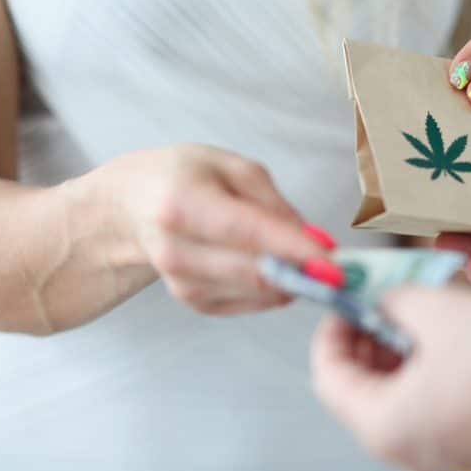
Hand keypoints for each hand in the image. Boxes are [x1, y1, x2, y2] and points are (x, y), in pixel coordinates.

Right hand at [98, 144, 340, 315]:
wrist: (128, 208)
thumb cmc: (184, 177)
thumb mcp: (231, 168)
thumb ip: (274, 204)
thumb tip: (315, 241)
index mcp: (182, 203)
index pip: (247, 232)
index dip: (295, 249)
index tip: (334, 261)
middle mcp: (175, 248)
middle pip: (253, 271)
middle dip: (304, 271)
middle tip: (341, 266)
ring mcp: (180, 281)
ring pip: (256, 292)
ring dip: (291, 279)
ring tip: (305, 257)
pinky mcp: (192, 302)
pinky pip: (249, 302)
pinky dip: (271, 287)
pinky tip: (272, 266)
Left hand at [311, 288, 470, 470]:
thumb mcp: (439, 310)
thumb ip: (396, 298)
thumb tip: (382, 294)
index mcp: (381, 424)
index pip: (328, 375)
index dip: (332, 328)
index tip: (346, 299)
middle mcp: (405, 449)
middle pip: (364, 386)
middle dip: (371, 334)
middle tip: (386, 295)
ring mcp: (442, 452)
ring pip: (403, 393)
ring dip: (405, 347)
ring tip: (426, 306)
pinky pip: (437, 403)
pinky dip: (435, 366)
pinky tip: (456, 332)